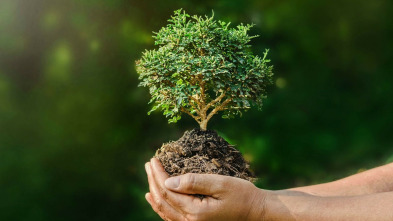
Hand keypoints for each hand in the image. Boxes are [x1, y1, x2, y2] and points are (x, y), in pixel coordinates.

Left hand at [145, 158, 266, 220]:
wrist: (256, 212)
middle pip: (163, 201)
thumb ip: (194, 182)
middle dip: (153, 181)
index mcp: (195, 213)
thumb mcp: (220, 184)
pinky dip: (161, 205)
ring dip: (154, 192)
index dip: (158, 175)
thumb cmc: (242, 195)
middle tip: (148, 164)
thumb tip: (168, 182)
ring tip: (149, 176)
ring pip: (164, 211)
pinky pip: (171, 216)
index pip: (167, 192)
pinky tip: (155, 197)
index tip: (153, 159)